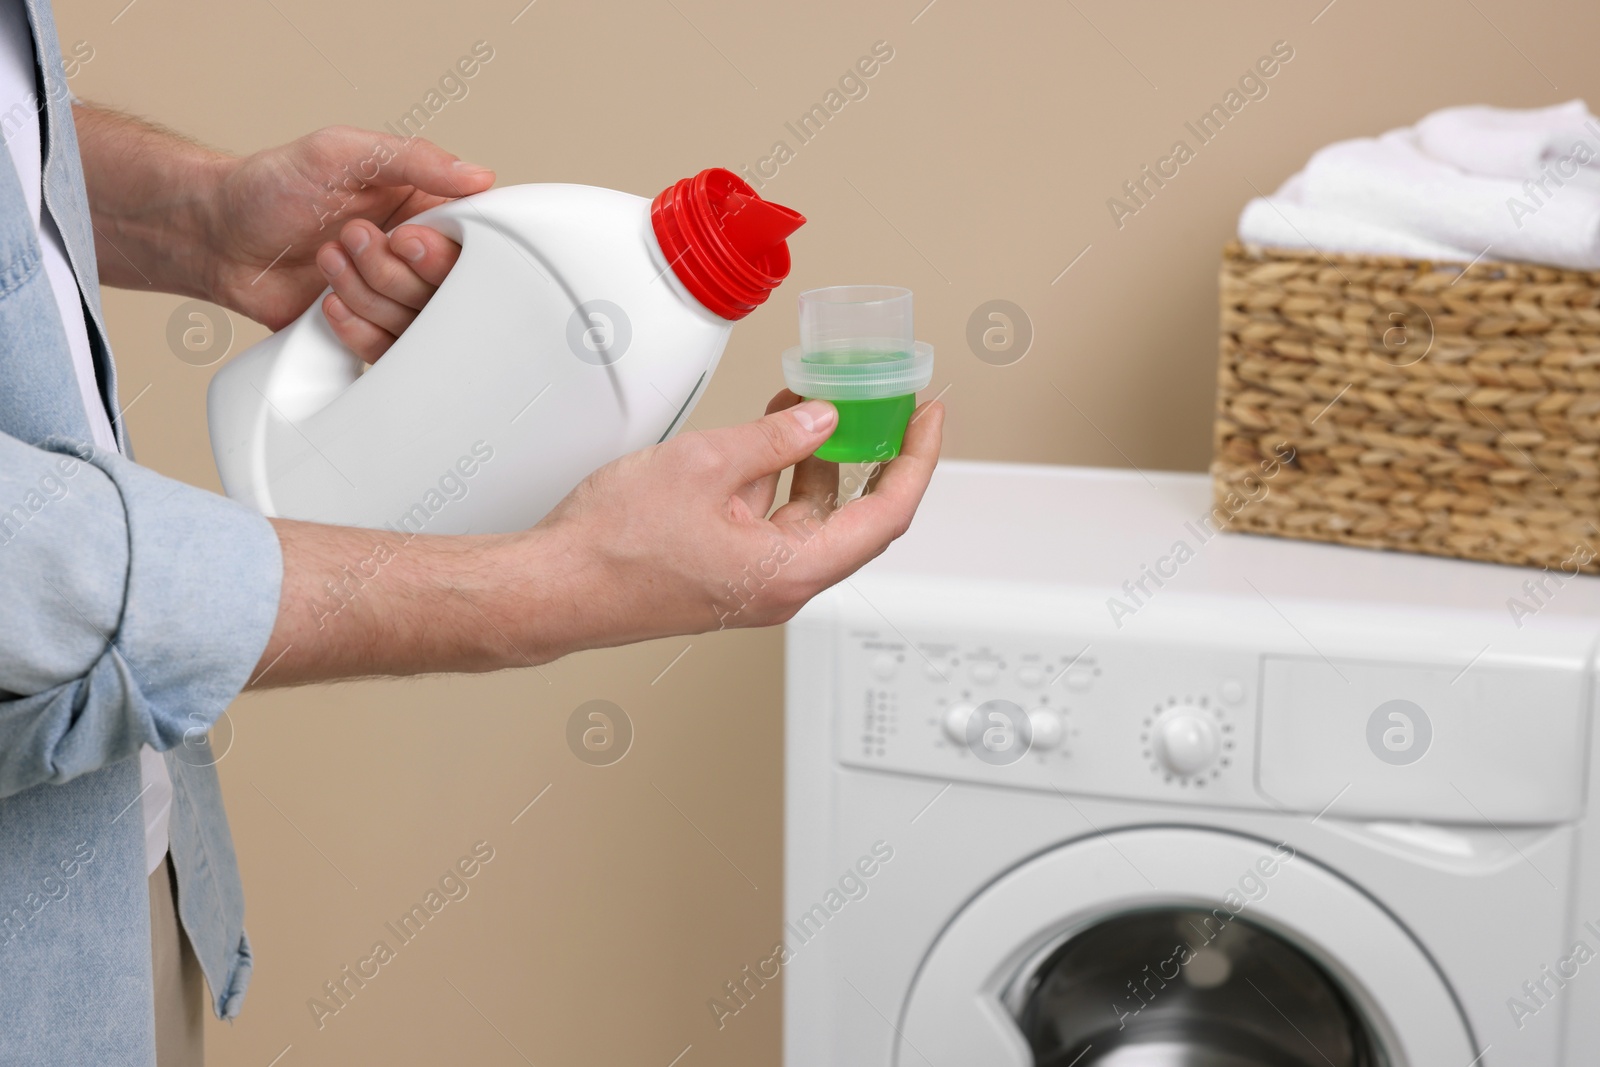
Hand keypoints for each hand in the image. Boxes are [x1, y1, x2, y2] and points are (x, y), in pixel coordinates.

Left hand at [203, 126, 492, 346]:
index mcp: (426, 210)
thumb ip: (414, 158)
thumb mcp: (342, 152)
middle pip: (448, 291)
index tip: (404, 238)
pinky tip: (328, 302)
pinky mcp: (371, 333)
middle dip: (390, 269)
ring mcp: (396, 299)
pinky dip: (357, 329)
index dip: (443, 251)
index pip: (473, 242)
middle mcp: (417, 258)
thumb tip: (479, 176)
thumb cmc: (273, 186)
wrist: (219, 237)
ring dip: (364, 293)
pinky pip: (390, 352)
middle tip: (349, 236)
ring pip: (418, 325)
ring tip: (325, 259)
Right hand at [255, 391, 943, 684]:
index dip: (916, 459)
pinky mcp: (723, 571)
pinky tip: (771, 436)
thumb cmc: (613, 547)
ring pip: (810, 515)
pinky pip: (772, 520)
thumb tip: (821, 421)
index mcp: (791, 571)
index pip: (887, 514)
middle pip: (855, 516)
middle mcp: (780, 585)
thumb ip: (775, 440)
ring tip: (817, 404)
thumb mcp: (707, 466)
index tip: (928, 417)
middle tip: (885, 406)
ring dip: (820, 460)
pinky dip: (781, 476)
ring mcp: (751, 581)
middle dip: (872, 454)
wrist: (553, 586)